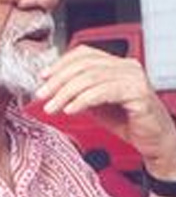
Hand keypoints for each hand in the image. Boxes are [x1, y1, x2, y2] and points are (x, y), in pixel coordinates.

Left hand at [36, 45, 175, 178]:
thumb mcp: (96, 102)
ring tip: (52, 106)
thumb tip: (52, 85)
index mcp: (116, 63)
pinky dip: (82, 100)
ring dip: (65, 93)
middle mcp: (125, 66)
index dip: (60, 63)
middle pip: (83, 65)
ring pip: (89, 78)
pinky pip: (102, 92)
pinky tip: (70, 110)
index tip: (43, 76)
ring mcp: (133, 77)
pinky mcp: (137, 92)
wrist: (155, 142)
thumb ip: (79, 91)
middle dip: (58, 80)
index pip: (83, 54)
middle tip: (42, 94)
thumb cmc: (127, 121)